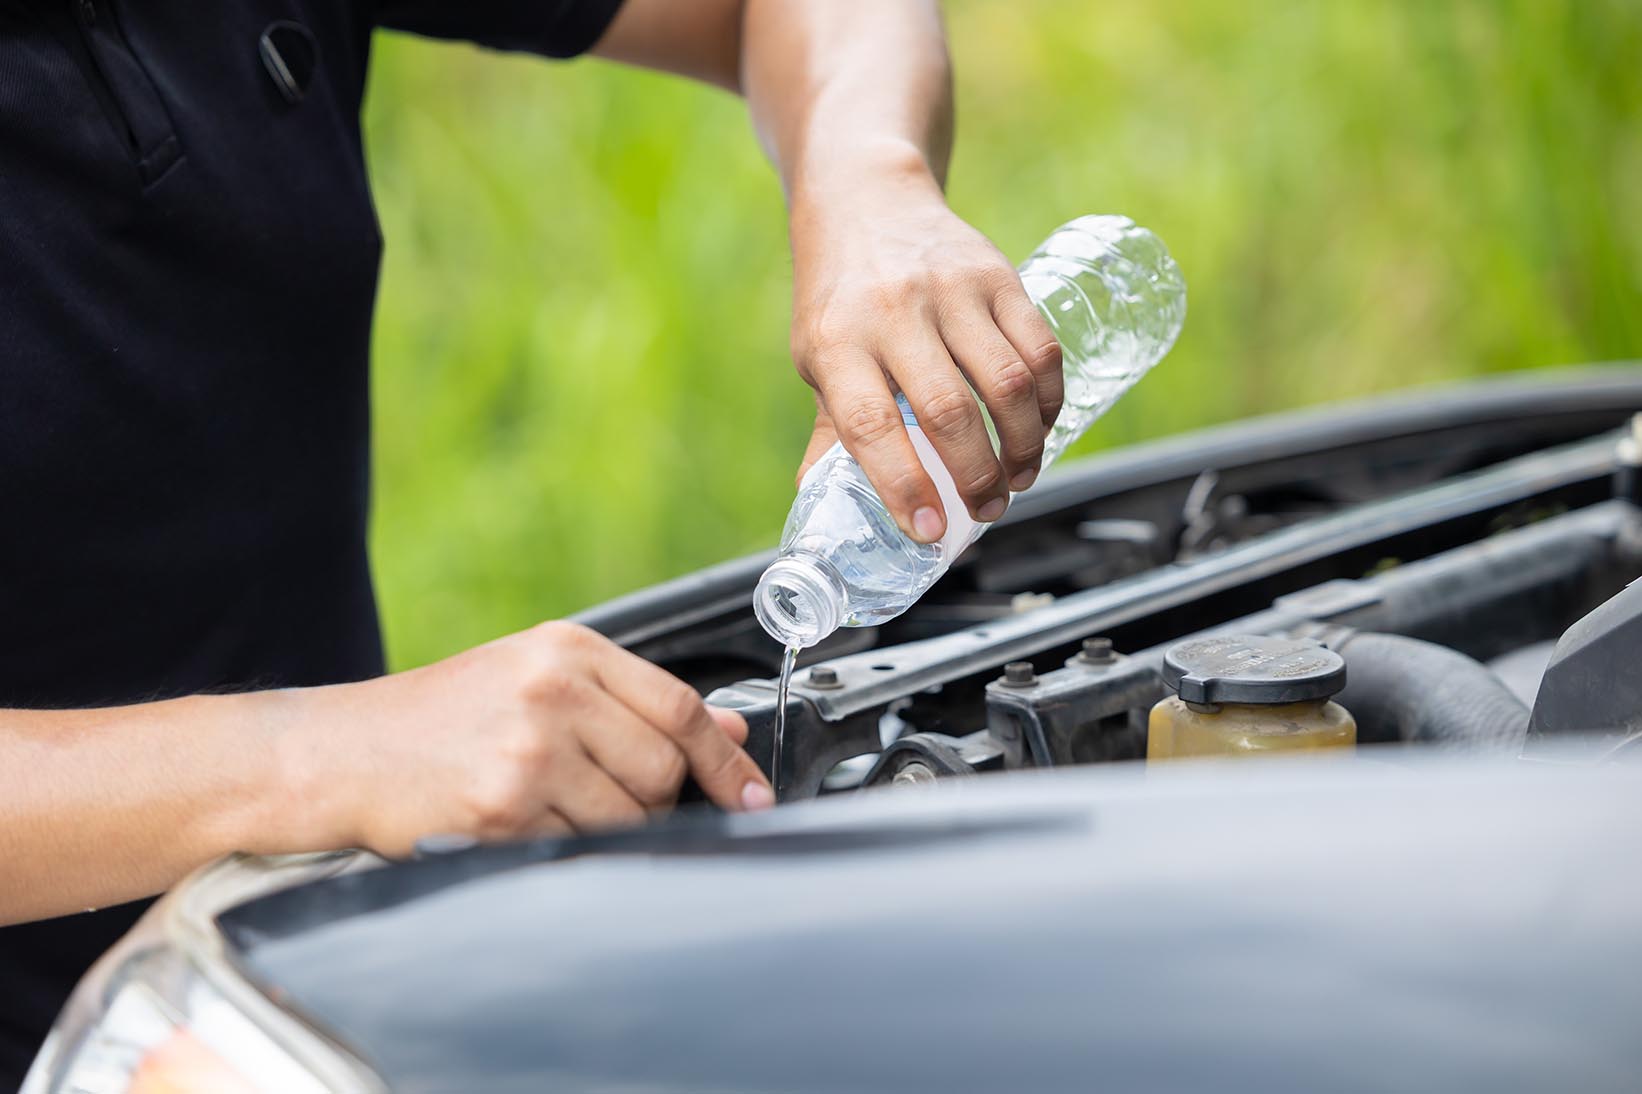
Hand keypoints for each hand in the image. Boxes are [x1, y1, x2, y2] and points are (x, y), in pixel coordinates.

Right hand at [279, 621, 771, 857]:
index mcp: (566, 650)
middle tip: (604, 794)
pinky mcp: (506, 809)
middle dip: (654, 797)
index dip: (727, 761)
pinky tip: (519, 822)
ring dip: (609, 827)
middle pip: (663, 767)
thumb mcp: (533, 677)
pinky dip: (564, 846)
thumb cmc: (436, 719)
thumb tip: (724, 731)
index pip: (681, 707)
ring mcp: (531, 752)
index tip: (753, 795)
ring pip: (629, 816)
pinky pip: (579, 847)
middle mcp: (553, 693)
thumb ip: (631, 700)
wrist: (338, 753)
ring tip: (550, 804)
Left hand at [787, 143, 1062, 542]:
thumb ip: (832, 427)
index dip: (902, 484)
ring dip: (1024, 445)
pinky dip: (1050, 399)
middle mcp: (893, 312)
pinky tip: (1042, 426)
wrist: (867, 197)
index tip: (929, 528)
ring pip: (1006, 383)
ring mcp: (949, 290)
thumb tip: (818, 501)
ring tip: (1020, 477)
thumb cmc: (839, 294)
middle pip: (949, 411)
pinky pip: (1038, 347)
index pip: (870, 425)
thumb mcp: (817, 356)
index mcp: (837, 343)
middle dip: (977, 476)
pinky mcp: (997, 274)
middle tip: (988, 509)